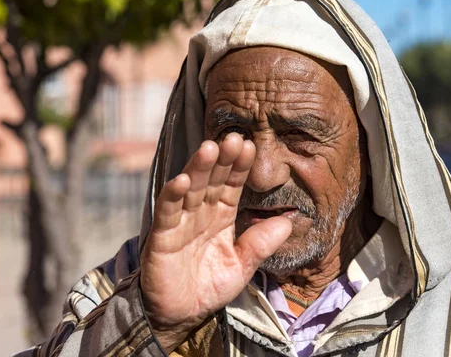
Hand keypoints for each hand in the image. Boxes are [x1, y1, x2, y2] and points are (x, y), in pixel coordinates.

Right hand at [140, 133, 291, 351]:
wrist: (179, 315)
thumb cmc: (209, 287)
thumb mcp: (242, 266)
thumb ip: (261, 244)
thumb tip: (288, 221)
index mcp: (221, 217)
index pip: (232, 186)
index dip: (240, 167)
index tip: (251, 145)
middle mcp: (201, 214)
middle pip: (212, 180)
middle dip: (222, 159)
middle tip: (234, 137)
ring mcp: (180, 222)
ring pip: (191, 189)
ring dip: (199, 168)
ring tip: (210, 148)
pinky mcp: (162, 237)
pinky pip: (168, 212)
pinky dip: (173, 195)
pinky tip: (182, 180)